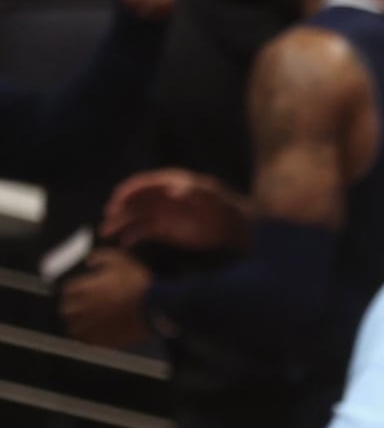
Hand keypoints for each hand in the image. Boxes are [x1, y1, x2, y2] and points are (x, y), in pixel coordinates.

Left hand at [61, 249, 152, 347]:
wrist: (154, 305)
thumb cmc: (137, 282)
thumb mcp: (121, 260)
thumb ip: (101, 257)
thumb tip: (90, 260)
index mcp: (81, 289)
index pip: (67, 290)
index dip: (77, 288)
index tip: (84, 288)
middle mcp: (80, 309)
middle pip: (67, 310)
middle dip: (74, 306)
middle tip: (85, 304)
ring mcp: (90, 327)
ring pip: (74, 328)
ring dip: (78, 324)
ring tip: (88, 321)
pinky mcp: (101, 340)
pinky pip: (88, 341)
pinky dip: (90, 337)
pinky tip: (98, 333)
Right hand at [102, 169, 252, 251]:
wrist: (233, 227)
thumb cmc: (224, 206)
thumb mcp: (213, 196)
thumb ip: (195, 191)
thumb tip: (174, 191)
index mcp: (172, 183)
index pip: (146, 183)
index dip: (130, 189)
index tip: (118, 197)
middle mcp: (162, 197)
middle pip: (135, 201)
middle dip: (120, 207)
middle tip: (108, 216)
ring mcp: (161, 214)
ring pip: (134, 217)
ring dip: (120, 223)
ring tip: (107, 232)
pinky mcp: (163, 230)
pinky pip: (142, 232)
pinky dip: (132, 237)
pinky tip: (125, 244)